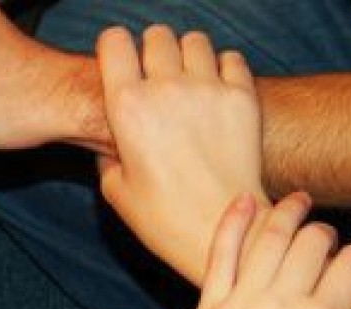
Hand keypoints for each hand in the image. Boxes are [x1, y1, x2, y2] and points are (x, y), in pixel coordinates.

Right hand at [97, 25, 265, 282]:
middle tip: (153, 76)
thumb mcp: (116, 191)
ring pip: (195, 41)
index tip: (118, 64)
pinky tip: (215, 91)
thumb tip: (112, 142)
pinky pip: (231, 58)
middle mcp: (166, 89)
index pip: (114, 42)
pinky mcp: (242, 97)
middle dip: (151, 51)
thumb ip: (108, 155)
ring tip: (186, 81)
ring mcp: (208, 90)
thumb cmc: (163, 220)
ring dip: (187, 56)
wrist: (220, 230)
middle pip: (156, 36)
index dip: (113, 49)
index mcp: (127, 108)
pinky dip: (222, 68)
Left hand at [167, 194, 350, 308]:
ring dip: (287, 214)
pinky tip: (243, 201)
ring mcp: (241, 306)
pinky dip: (232, 221)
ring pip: (269, 238)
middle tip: (322, 235)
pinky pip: (220, 254)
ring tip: (295, 203)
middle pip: (313, 243)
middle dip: (324, 234)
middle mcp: (283, 307)